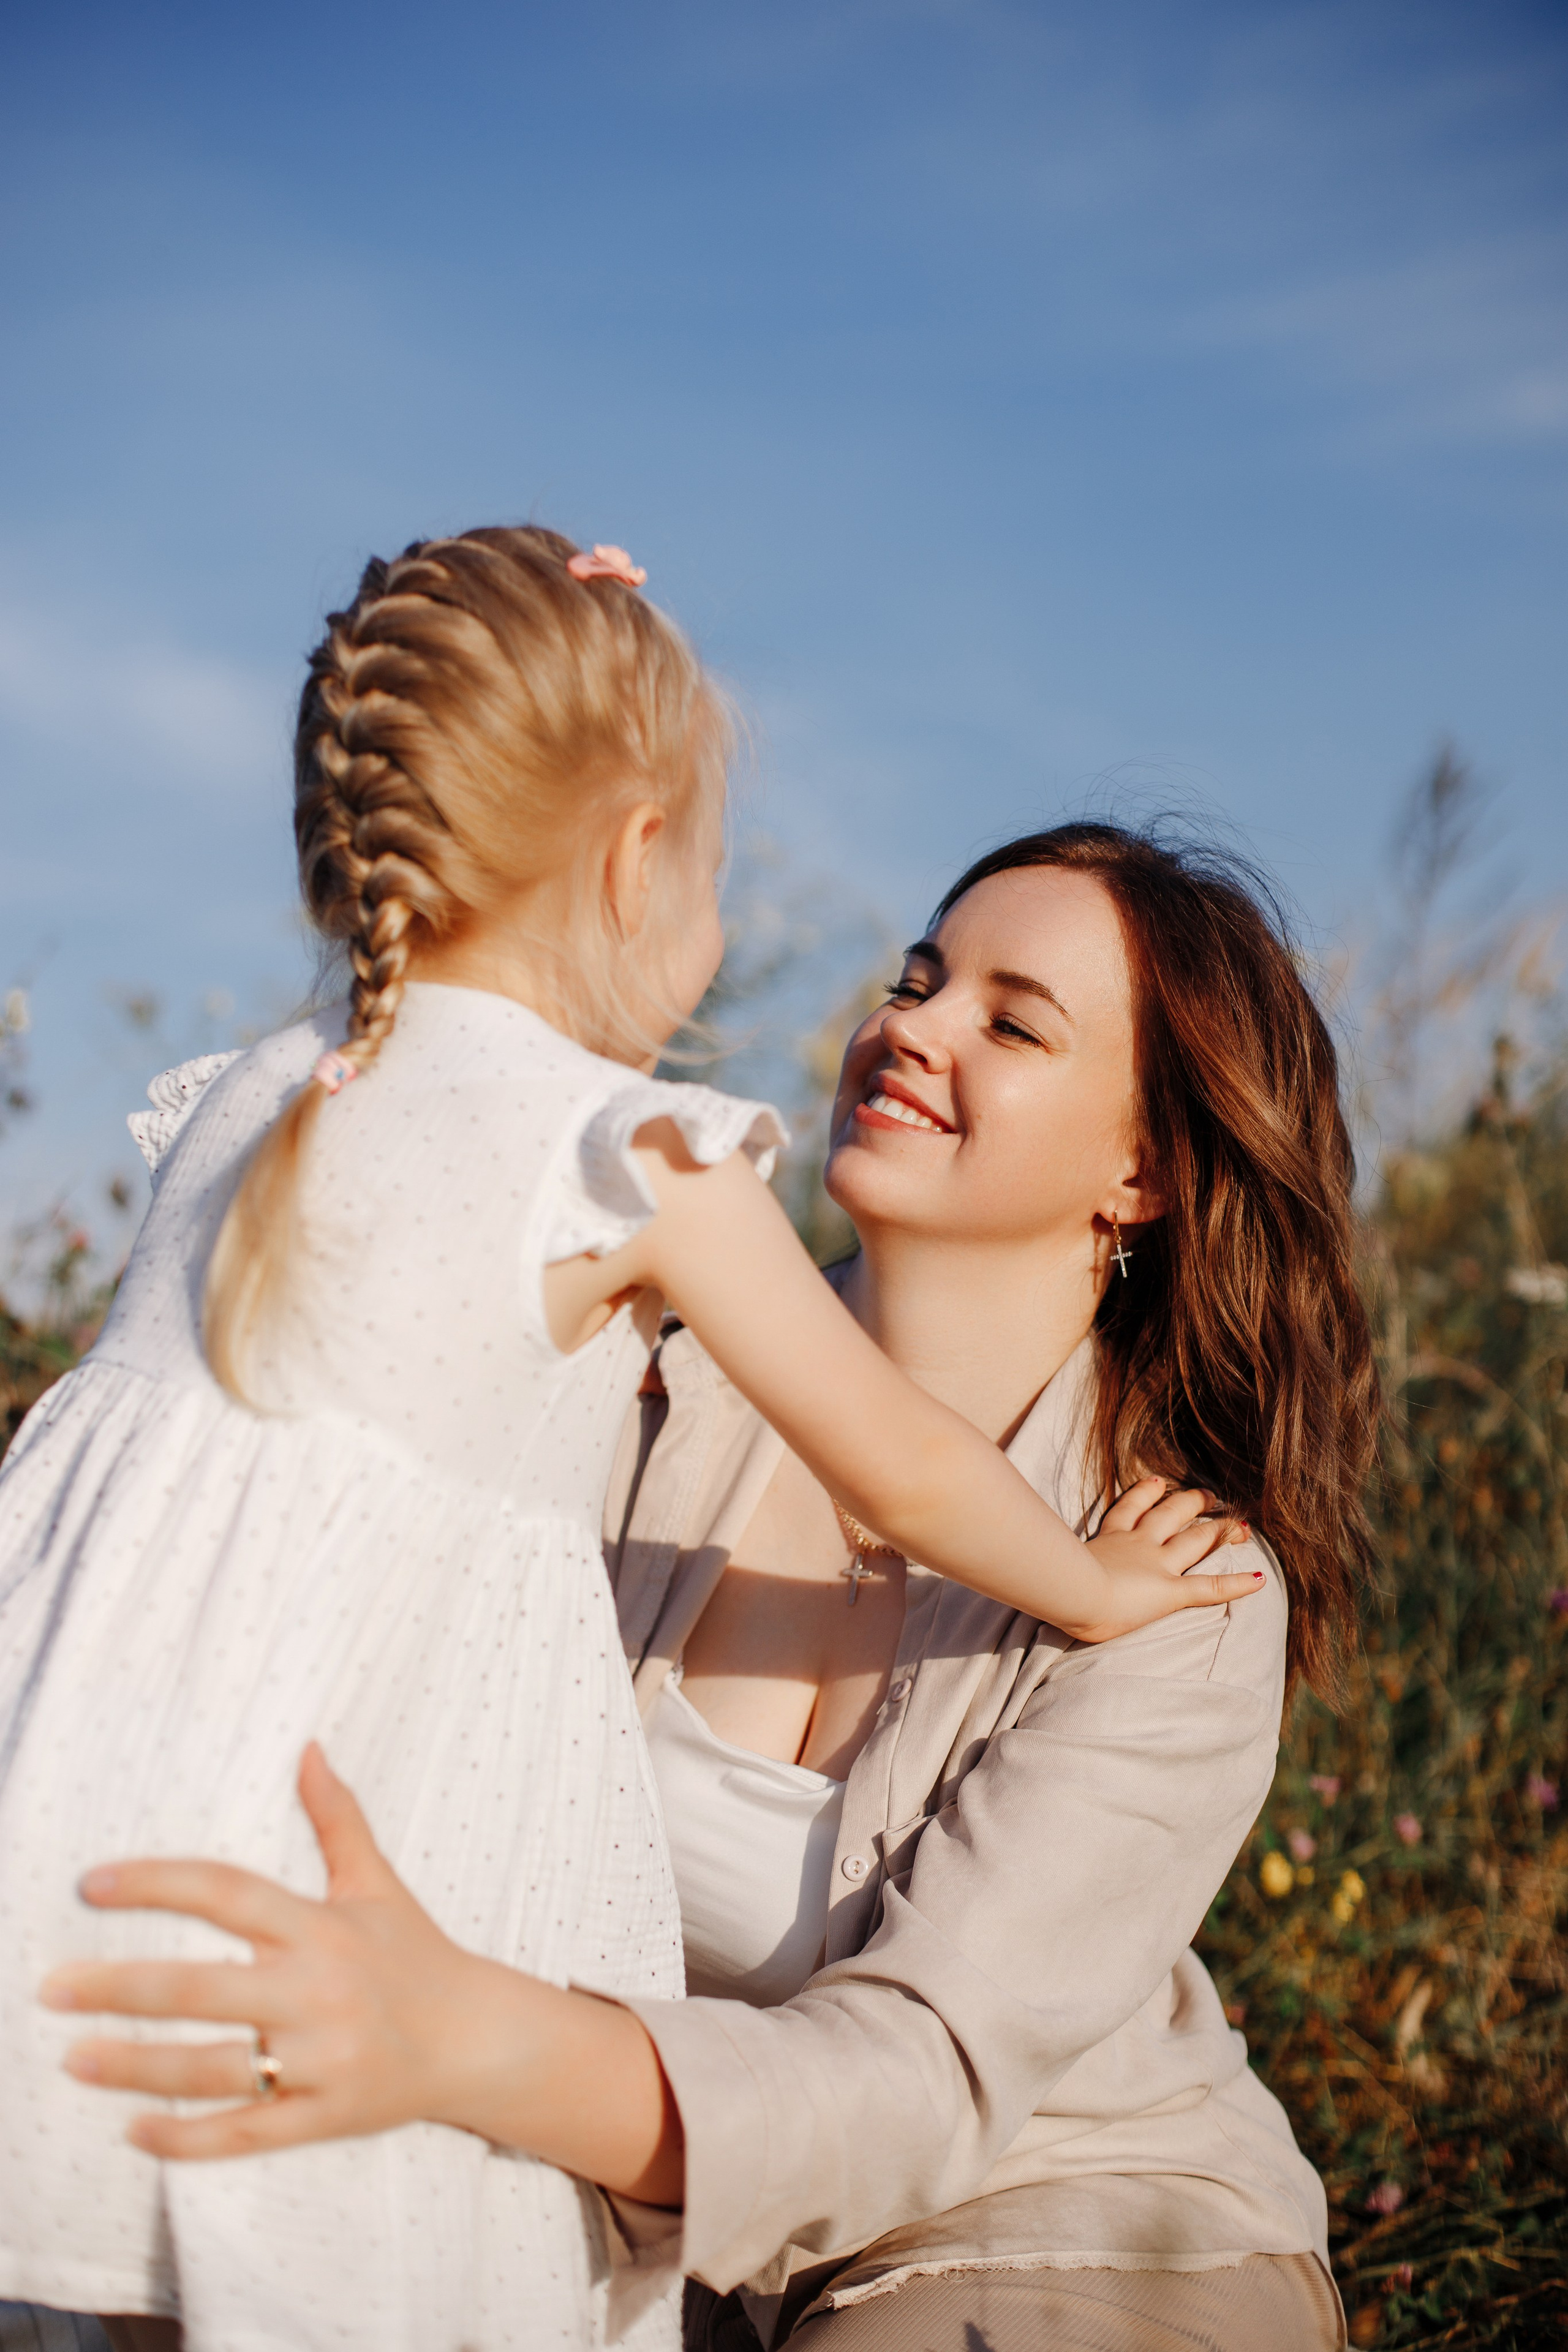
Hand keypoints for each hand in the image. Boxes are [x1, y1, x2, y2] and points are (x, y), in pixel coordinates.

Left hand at [39, 1744, 485, 2159]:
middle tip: (51, 1988)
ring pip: (213, 2067)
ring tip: (74, 2057)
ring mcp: (321, 2059)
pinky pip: (246, 2133)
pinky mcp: (326, 2117)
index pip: (227, 1893)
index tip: (92, 1884)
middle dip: (121, 1988)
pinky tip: (135, 2128)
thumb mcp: (378, 1883)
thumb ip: (337, 1818)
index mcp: (321, 1928)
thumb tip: (309, 1747)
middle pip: (203, 1988)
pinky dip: (188, 2137)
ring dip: (137, 2065)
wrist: (479, 2039)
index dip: (158, 1883)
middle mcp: (317, 1991)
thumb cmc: (417, 1954)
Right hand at [1069, 1476, 1259, 1642]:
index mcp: (1108, 1538)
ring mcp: (1155, 1565)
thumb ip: (1053, 1553)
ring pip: (1195, 1541)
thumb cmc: (1054, 1579)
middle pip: (1170, 1515)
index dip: (1146, 1492)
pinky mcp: (1169, 1591)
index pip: (1130, 1509)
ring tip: (1239, 1525)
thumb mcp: (1051, 1559)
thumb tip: (1034, 1555)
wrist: (1068, 1589)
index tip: (1158, 1482)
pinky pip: (1209, 1586)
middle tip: (1209, 1495)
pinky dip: (1237, 1583)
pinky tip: (1260, 1579)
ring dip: (1219, 1531)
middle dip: (1192, 1503)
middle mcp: (1137, 1545)